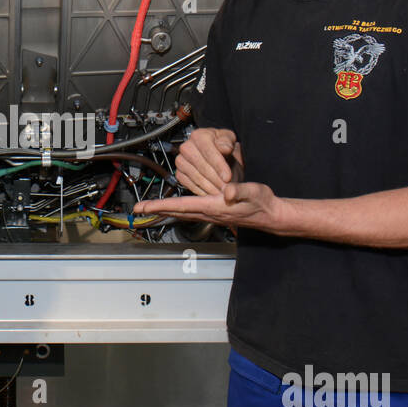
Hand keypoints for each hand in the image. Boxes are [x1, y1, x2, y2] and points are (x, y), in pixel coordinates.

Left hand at [132, 180, 281, 232]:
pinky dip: (176, 209)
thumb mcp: (254, 192)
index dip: (161, 206)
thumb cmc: (262, 203)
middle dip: (156, 210)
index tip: (144, 207)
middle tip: (137, 211)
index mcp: (213, 207)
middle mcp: (208, 213)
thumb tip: (229, 192)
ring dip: (164, 210)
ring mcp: (210, 215)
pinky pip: (189, 212)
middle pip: (176, 211)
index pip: (181, 206)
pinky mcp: (213, 213)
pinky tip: (173, 207)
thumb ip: (241, 190)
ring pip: (181, 212)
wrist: (270, 215)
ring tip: (149, 209)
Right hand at [174, 127, 242, 196]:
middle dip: (215, 179)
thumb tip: (224, 147)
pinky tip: (212, 193)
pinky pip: (189, 185)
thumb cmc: (224, 150)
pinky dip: (201, 191)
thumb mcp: (230, 141)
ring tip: (221, 192)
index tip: (228, 177)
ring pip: (195, 177)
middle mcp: (187, 147)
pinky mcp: (179, 174)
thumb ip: (228, 142)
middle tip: (227, 189)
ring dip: (210, 187)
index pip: (208, 152)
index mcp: (200, 135)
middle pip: (201, 166)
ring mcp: (181, 161)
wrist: (220, 159)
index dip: (219, 166)